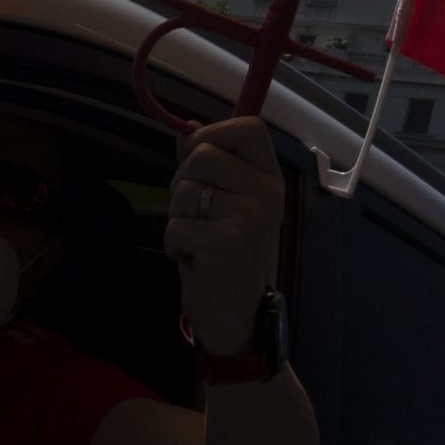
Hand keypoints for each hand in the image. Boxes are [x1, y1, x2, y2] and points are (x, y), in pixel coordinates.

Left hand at [164, 117, 281, 352]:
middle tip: (196, 214)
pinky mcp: (227, 241)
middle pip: (203, 153)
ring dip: (177, 216)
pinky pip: (176, 224)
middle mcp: (267, 193)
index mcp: (269, 179)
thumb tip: (185, 127)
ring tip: (198, 239)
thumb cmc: (224, 255)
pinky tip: (196, 260)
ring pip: (184, 189)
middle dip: (182, 181)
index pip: (250, 127)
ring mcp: (250, 216)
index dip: (215, 132)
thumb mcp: (223, 203)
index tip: (199, 156)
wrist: (236, 317)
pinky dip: (175, 244)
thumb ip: (208, 166)